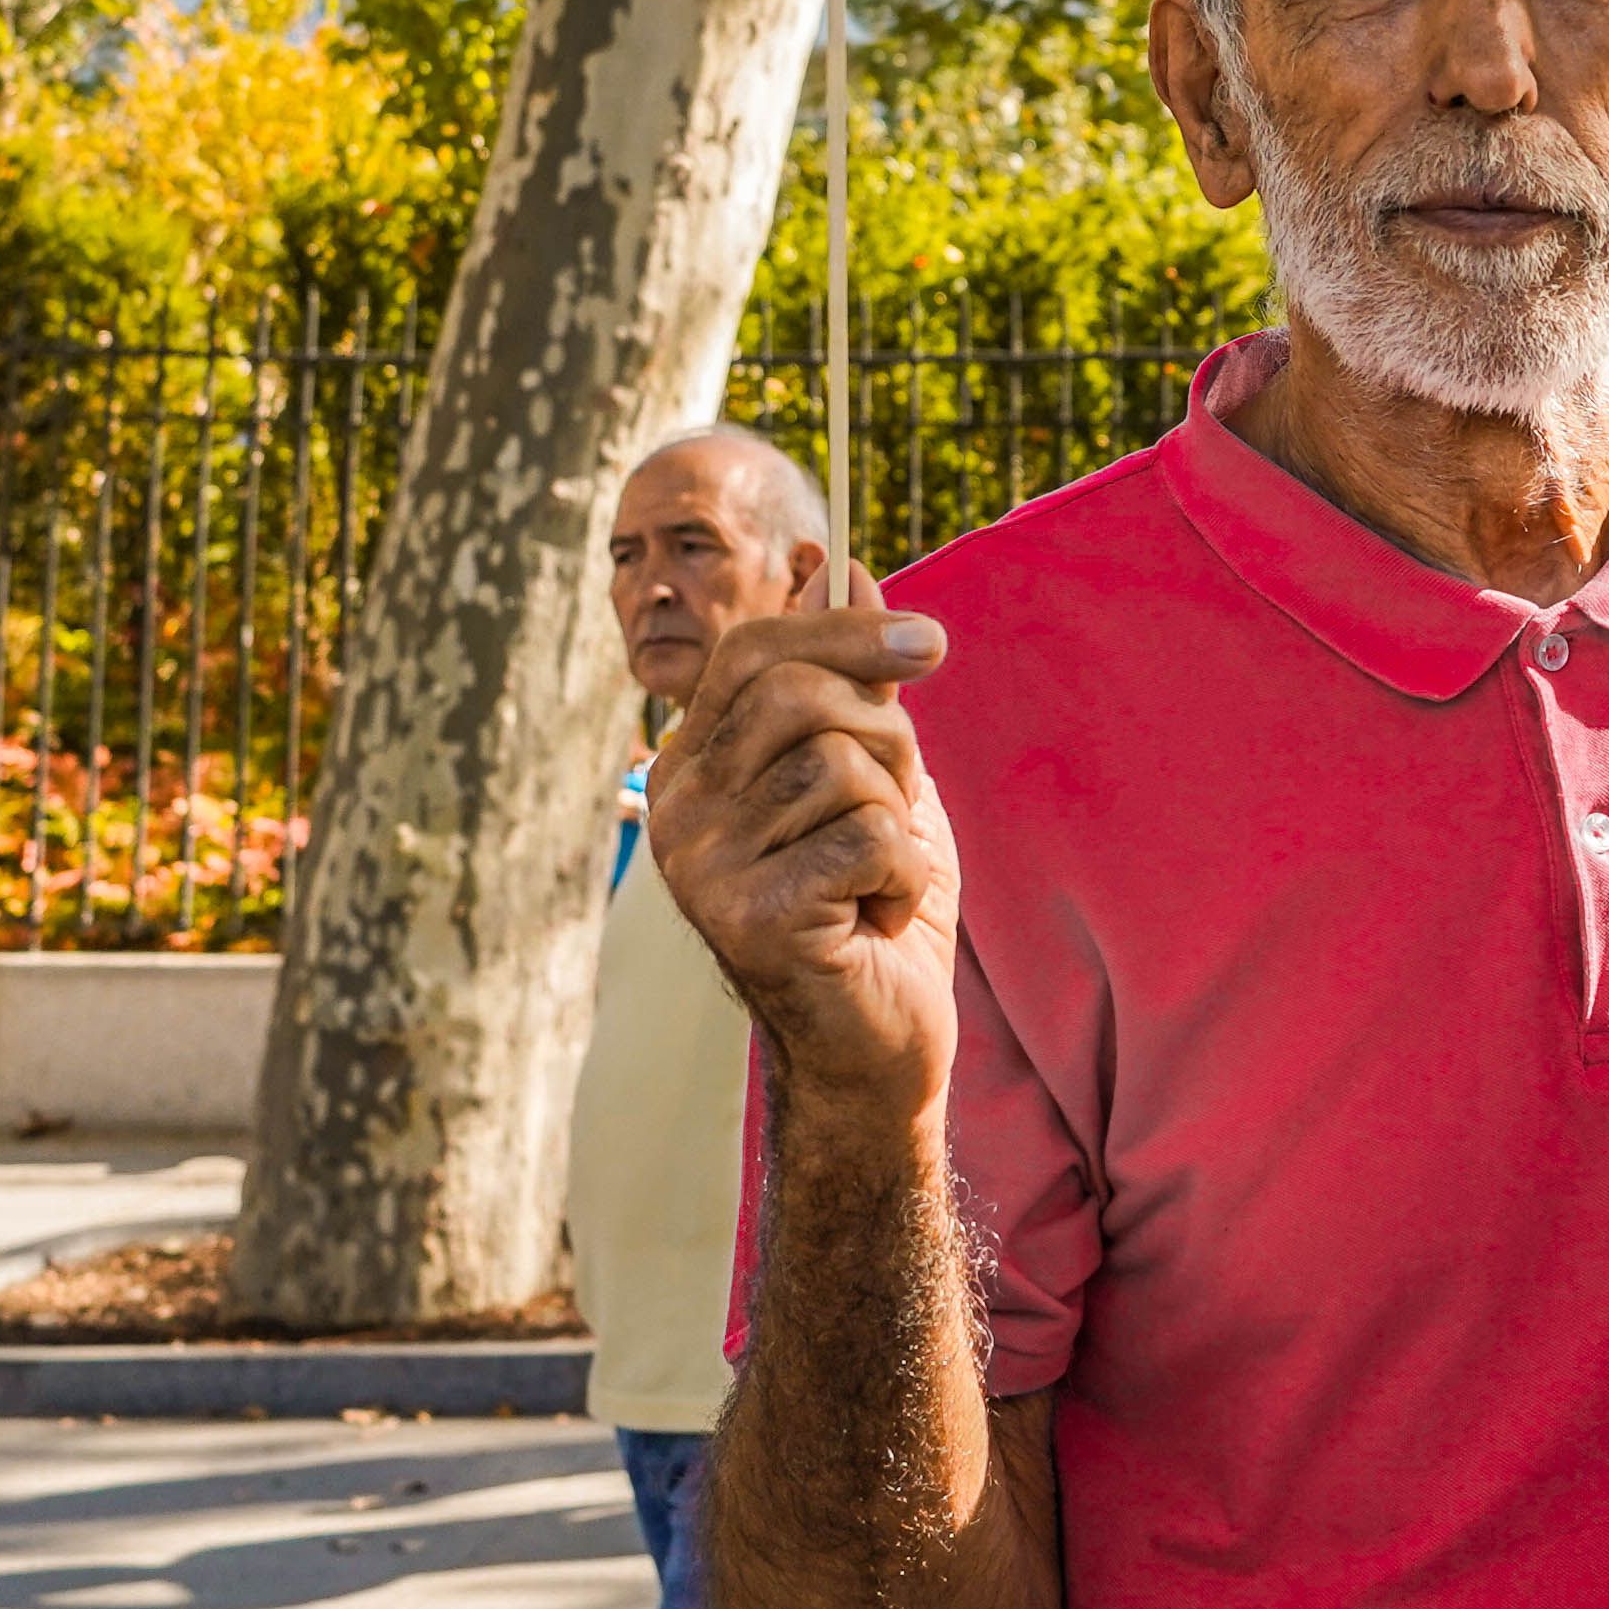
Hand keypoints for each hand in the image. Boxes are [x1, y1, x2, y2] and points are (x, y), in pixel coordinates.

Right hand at [650, 545, 962, 1121]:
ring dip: (898, 817)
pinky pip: (867, 837)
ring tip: (879, 877)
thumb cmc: (874, 903)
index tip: (932, 642)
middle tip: (904, 806)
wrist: (879, 1045)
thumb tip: (840, 563)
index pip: (752, 650)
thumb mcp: (871, 771)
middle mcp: (676, 809)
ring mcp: (701, 867)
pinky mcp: (748, 919)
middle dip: (887, 737)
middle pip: (797, 695)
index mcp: (694, 764)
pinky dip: (903, 875)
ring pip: (838, 764)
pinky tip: (878, 920)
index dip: (844, 629)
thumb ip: (850, 678)